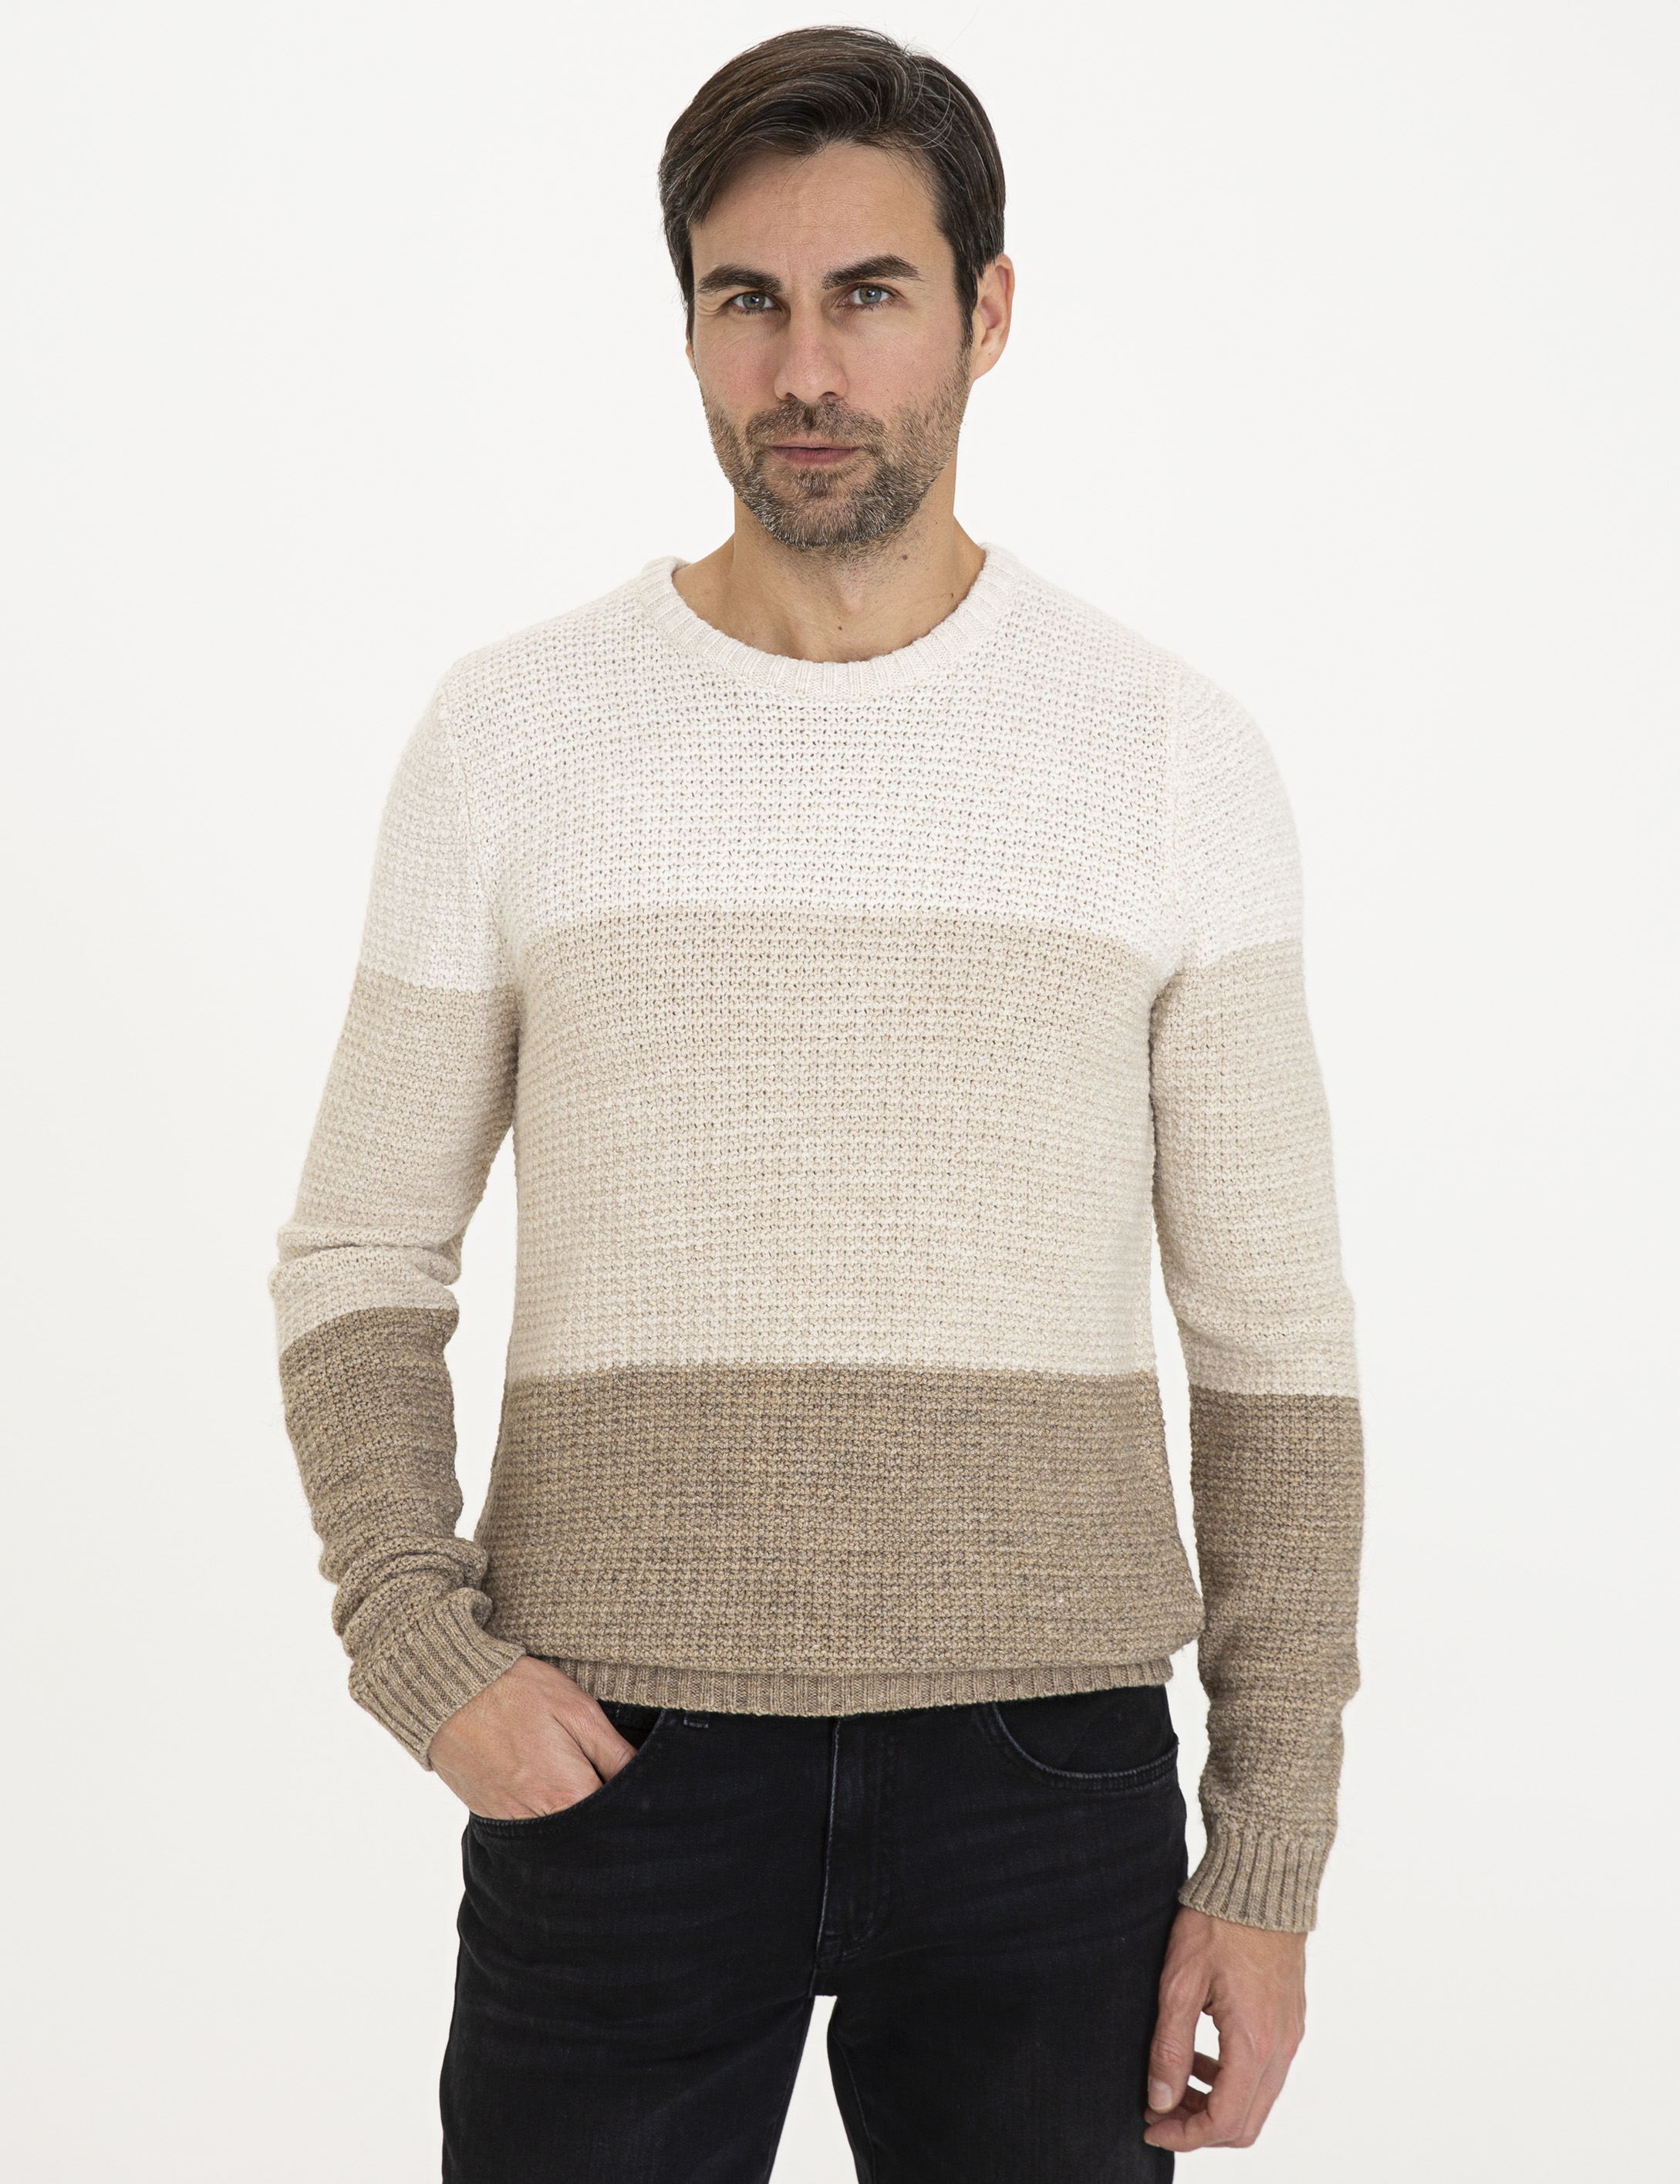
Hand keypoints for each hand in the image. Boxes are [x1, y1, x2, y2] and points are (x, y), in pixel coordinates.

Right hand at [428, 1658, 638, 1819]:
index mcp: (567, 1793)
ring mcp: (509, 1820)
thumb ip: (614, 1753)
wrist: (448, 1691)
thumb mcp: (578, 1710)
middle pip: (585, 1835)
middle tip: (605, 1786)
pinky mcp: (489, 1815)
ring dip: (570, 1817)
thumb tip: (644, 1778)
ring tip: (571, 1781)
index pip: (614, 1820)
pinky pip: (526, 1829)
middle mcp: (538, 1818)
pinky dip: (541, 1815)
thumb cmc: (517, 1692)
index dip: (630, 1807)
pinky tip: (544, 1786)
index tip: (635, 1791)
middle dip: (601, 1817)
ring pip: (555, 1836)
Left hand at [1142, 1906, 1305, 2152]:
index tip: (1150, 2124)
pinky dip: (1233, 2080)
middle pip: (1245, 2123)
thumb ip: (1170, 2047)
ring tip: (1174, 2083)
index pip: (1224, 2122)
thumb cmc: (1218, 1922)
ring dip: (1215, 2104)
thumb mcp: (1180, 1982)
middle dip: (1199, 2128)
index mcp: (1255, 2042)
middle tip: (1158, 2111)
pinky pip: (1265, 2073)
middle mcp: (1282, 2047)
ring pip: (1257, 2100)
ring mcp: (1290, 2034)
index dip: (1184, 2135)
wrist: (1261, 1879)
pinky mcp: (1290, 2020)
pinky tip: (1202, 2057)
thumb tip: (1159, 2099)